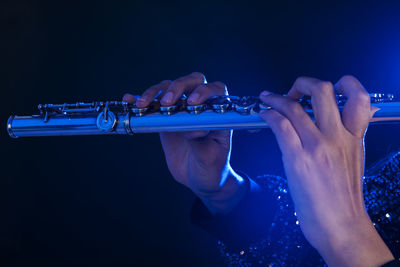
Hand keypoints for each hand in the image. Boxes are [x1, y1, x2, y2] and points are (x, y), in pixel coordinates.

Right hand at [123, 72, 246, 213]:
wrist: (198, 177)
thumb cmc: (212, 166)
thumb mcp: (211, 157)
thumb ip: (203, 142)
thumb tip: (193, 128)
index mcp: (218, 113)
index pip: (215, 90)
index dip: (204, 91)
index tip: (192, 103)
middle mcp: (200, 106)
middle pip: (191, 82)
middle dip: (177, 87)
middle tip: (166, 102)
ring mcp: (181, 109)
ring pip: (169, 88)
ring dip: (155, 93)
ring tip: (142, 105)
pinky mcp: (165, 117)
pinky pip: (153, 104)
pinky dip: (140, 99)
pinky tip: (130, 101)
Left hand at [258, 76, 393, 265]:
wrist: (341, 227)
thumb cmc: (344, 198)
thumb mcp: (354, 160)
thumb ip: (351, 136)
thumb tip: (352, 120)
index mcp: (354, 138)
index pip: (359, 97)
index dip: (346, 83)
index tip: (329, 86)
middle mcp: (338, 137)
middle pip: (324, 91)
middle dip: (304, 83)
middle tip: (293, 91)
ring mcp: (318, 147)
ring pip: (295, 106)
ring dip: (276, 97)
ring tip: (267, 98)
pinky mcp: (298, 159)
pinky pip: (280, 125)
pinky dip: (269, 114)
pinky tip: (263, 115)